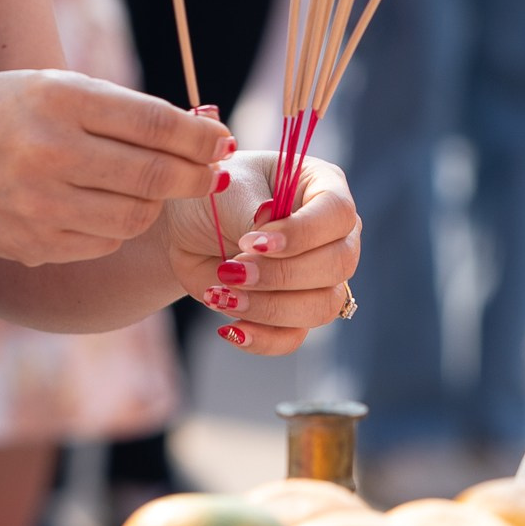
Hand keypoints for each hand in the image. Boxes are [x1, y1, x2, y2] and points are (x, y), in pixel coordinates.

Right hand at [0, 68, 232, 264]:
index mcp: (58, 97)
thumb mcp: (46, 86)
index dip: (200, 137)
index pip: (155, 123)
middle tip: (209, 173)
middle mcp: (50, 150)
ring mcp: (41, 203)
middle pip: (154, 176)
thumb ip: (115, 108)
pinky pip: (104, 241)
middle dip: (195, 176)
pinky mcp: (35, 243)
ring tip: (151, 188)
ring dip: (155, 204)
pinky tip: (102, 206)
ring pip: (135, 216)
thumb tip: (195, 130)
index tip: (222, 141)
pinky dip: (117, 226)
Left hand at [173, 150, 361, 357]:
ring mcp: (319, 276)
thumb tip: (267, 235)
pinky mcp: (295, 312)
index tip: (254, 242)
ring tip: (224, 294)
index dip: (301, 234)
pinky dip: (262, 338)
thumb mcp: (226, 191)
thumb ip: (250, 212)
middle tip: (232, 269)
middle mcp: (333, 234)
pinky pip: (294, 337)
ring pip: (322, 306)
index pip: (338, 214)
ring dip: (270, 307)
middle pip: (338, 265)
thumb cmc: (214, 195)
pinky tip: (231, 328)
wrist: (187, 228)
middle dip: (281, 274)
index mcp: (324, 187)